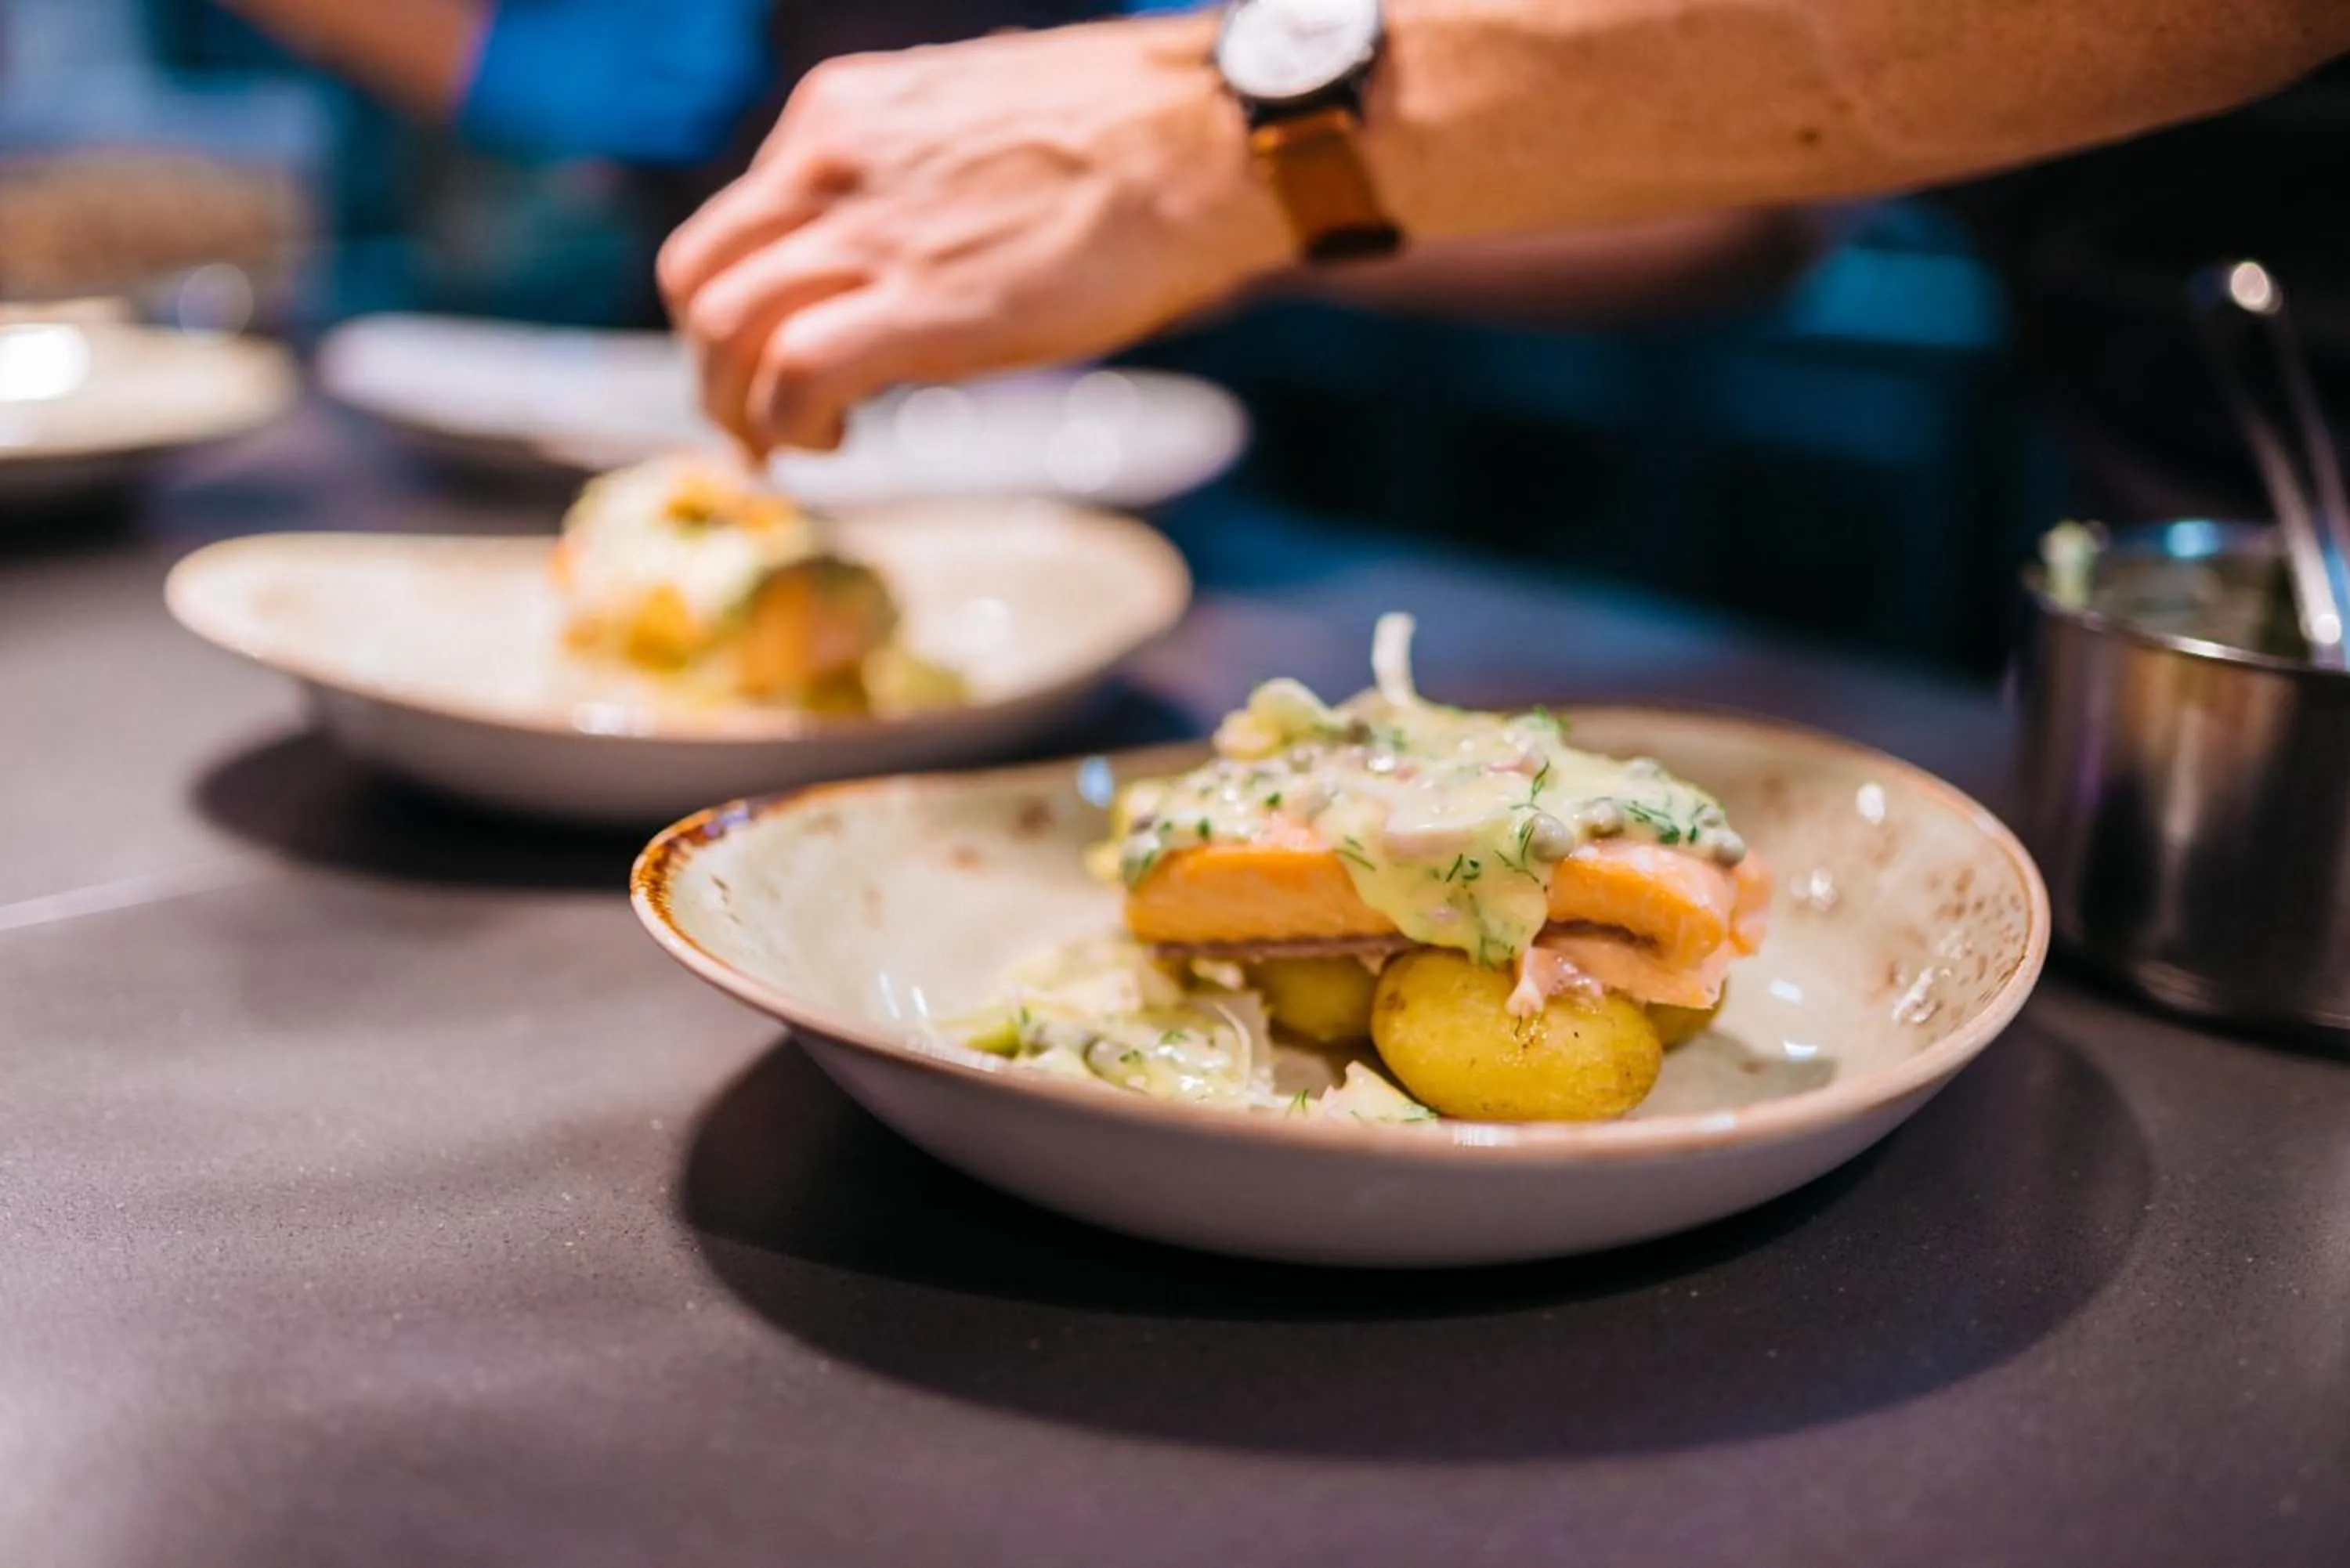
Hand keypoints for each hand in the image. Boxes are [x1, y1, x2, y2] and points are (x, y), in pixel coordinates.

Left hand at [658, 16, 1292, 453]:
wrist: (1199, 142)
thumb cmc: (1121, 137)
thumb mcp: (971, 127)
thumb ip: (908, 179)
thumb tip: (904, 246)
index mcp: (838, 114)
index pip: (737, 220)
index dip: (739, 306)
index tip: (770, 356)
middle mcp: (827, 164)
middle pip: (700, 278)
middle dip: (709, 365)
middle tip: (748, 420)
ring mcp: (866, 233)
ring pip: (724, 330)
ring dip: (736, 408)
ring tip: (778, 449)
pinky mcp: (916, 306)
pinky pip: (792, 376)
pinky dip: (787, 427)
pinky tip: (828, 446)